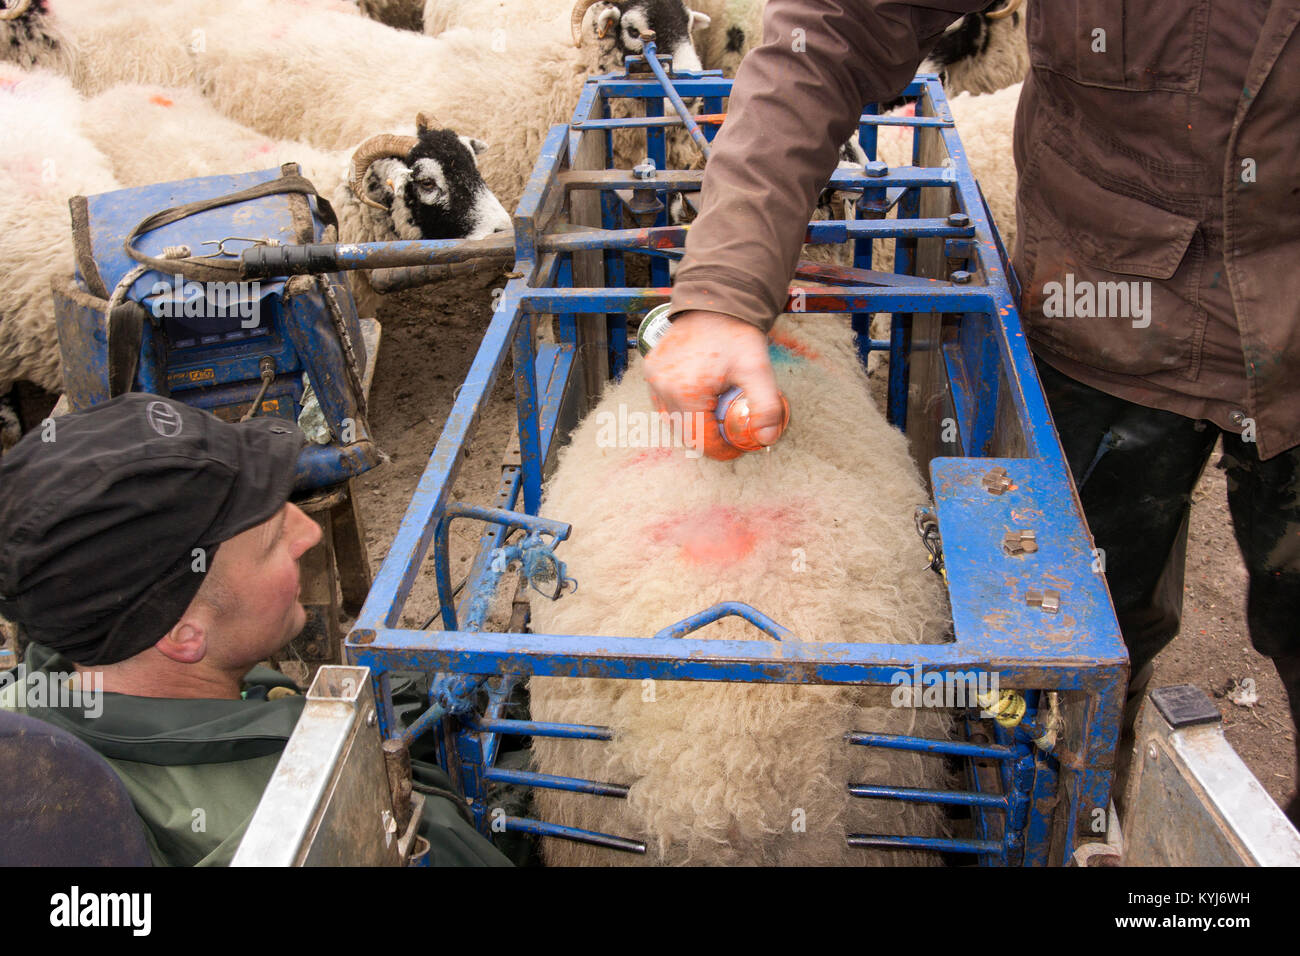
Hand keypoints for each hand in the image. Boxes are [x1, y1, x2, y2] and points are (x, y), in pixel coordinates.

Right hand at [643, 310, 784, 446]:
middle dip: (710, 437)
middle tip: (731, 431)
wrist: (715, 300)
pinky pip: (663, 402)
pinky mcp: (651, 370)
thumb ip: (765, 407)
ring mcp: (653, 379)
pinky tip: (700, 401)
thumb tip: (767, 439)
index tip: (738, 447)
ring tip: (717, 416)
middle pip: (686, 433)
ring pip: (673, 420)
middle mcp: (663, 388)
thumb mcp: (758, 370)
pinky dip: (681, 408)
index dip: (722, 450)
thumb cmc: (736, 334)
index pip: (701, 441)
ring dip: (695, 424)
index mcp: (686, 393)